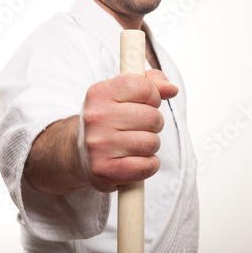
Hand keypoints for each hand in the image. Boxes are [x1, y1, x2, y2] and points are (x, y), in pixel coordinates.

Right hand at [79, 69, 177, 191]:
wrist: (80, 152)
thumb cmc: (110, 119)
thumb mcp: (124, 93)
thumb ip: (152, 83)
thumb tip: (171, 89)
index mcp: (100, 92)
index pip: (144, 87)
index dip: (153, 96)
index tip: (147, 103)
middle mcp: (96, 117)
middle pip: (152, 117)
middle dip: (154, 123)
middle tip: (141, 127)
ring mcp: (98, 144)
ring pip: (151, 142)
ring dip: (151, 145)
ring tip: (137, 144)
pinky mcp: (103, 169)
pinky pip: (146, 166)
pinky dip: (149, 165)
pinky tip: (137, 160)